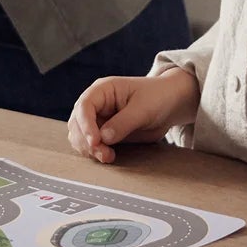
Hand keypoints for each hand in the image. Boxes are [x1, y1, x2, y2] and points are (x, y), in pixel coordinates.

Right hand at [67, 68, 199, 163]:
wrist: (169, 104)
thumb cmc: (158, 97)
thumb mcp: (143, 108)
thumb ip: (123, 123)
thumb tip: (104, 138)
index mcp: (103, 90)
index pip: (84, 106)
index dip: (86, 125)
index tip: (95, 141)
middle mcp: (97, 104)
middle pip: (77, 123)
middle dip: (87, 141)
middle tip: (104, 154)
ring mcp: (99, 119)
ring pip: (80, 136)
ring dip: (89, 149)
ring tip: (108, 156)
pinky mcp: (104, 133)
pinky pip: (90, 145)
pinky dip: (94, 153)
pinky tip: (108, 156)